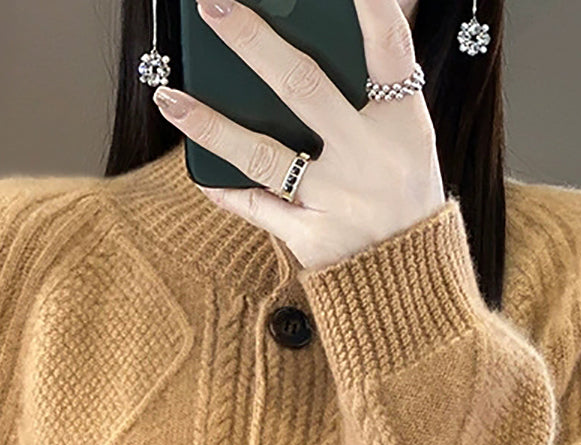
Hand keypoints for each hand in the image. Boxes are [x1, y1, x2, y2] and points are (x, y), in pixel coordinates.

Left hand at [152, 0, 446, 270]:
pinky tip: (198, 172)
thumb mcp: (407, 140)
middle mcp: (368, 155)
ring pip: (263, 154)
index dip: (369, 6)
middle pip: (304, 87)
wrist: (411, 280)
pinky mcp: (312, 237)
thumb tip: (303, 48)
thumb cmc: (401, 195)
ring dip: (211, 124)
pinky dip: (226, 191)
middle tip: (213, 6)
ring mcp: (337, 197)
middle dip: (253, 42)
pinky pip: (258, 208)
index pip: (388, 49)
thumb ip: (367, 97)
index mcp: (401, 121)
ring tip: (170, 99)